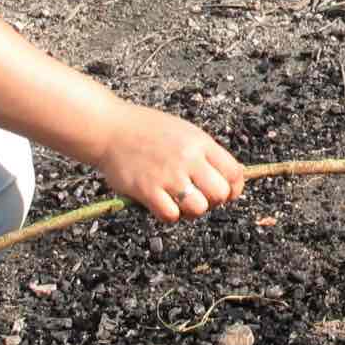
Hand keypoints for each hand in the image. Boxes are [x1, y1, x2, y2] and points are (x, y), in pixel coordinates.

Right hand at [95, 102, 246, 222]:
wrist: (110, 128)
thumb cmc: (147, 130)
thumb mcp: (184, 133)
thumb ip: (205, 154)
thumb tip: (228, 180)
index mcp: (200, 143)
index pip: (234, 172)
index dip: (234, 188)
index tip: (226, 193)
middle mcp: (187, 158)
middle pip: (220, 194)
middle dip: (213, 201)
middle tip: (198, 197)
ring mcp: (168, 175)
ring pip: (199, 208)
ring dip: (191, 210)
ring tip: (179, 202)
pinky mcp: (147, 190)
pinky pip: (171, 216)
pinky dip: (169, 215)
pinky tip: (161, 203)